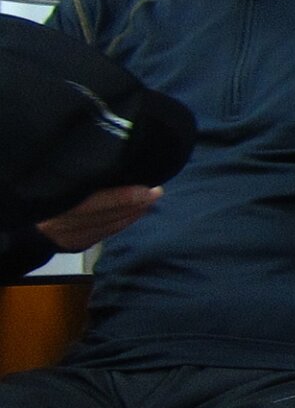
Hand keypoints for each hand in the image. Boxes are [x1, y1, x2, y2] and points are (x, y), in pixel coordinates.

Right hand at [35, 185, 159, 251]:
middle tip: (157, 191)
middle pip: (106, 216)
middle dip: (134, 205)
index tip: (147, 189)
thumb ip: (81, 176)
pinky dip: (123, 224)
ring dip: (133, 214)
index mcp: (57, 204)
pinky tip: (137, 214)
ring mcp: (70, 237)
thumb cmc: (45, 195)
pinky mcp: (76, 245)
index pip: (95, 203)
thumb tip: (111, 162)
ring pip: (109, 227)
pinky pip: (105, 234)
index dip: (122, 198)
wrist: (26, 227)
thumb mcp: (56, 183)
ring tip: (151, 199)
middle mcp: (63, 223)